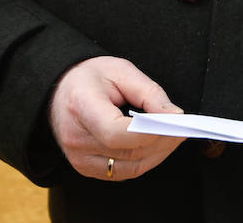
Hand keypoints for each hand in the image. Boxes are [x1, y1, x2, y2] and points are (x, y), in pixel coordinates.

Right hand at [49, 56, 185, 181]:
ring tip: (173, 136)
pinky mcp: (85, 167)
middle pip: (128, 152)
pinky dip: (145, 160)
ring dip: (158, 154)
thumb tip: (174, 116)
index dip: (148, 132)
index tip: (174, 121)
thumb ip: (149, 93)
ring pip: (130, 167)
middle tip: (183, 127)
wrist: (59, 90)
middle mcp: (76, 137)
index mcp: (81, 106)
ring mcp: (78, 157)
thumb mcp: (121, 70)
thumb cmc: (90, 77)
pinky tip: (156, 145)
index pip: (115, 133)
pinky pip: (123, 171)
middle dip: (162, 142)